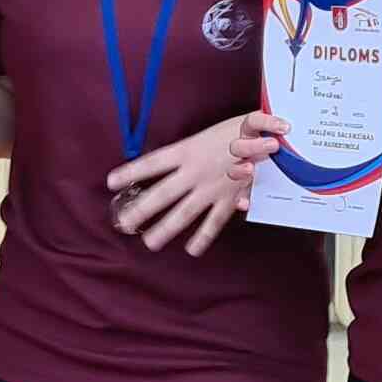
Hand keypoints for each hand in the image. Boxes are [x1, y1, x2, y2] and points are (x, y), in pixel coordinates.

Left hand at [104, 109, 285, 256]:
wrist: (270, 135)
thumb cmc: (239, 130)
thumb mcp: (209, 133)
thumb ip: (195, 151)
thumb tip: (169, 164)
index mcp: (188, 150)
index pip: (152, 163)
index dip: (131, 172)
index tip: (111, 182)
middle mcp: (195, 172)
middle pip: (162, 193)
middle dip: (142, 209)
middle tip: (123, 222)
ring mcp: (211, 188)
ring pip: (184, 212)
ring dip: (166, 228)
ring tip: (149, 242)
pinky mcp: (229, 199)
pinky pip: (214, 221)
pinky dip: (204, 236)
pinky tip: (192, 250)